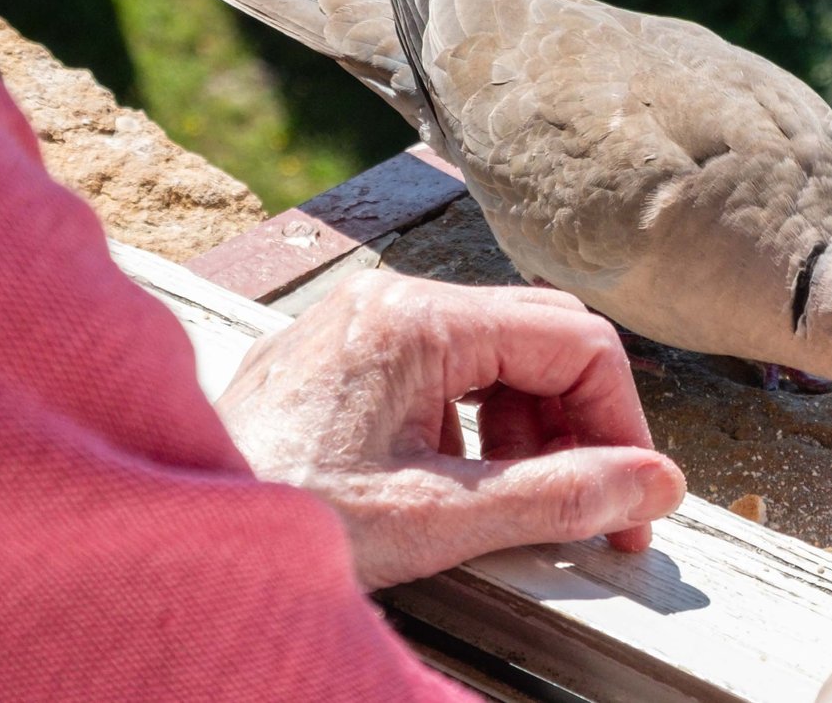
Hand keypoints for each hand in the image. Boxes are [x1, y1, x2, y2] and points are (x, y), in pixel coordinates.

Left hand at [214, 272, 685, 589]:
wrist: (179, 530)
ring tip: (527, 508)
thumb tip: (652, 484)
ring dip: (528, 431)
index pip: (573, 340)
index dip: (621, 421)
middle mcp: (386, 302)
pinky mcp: (338, 360)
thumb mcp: (438, 517)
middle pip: (535, 339)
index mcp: (415, 319)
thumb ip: (559, 496)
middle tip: (598, 512)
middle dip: (578, 426)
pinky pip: (439, 374)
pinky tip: (463, 491)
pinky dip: (474, 430)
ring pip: (490, 357)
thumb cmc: (284, 515)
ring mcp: (358, 326)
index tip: (636, 498)